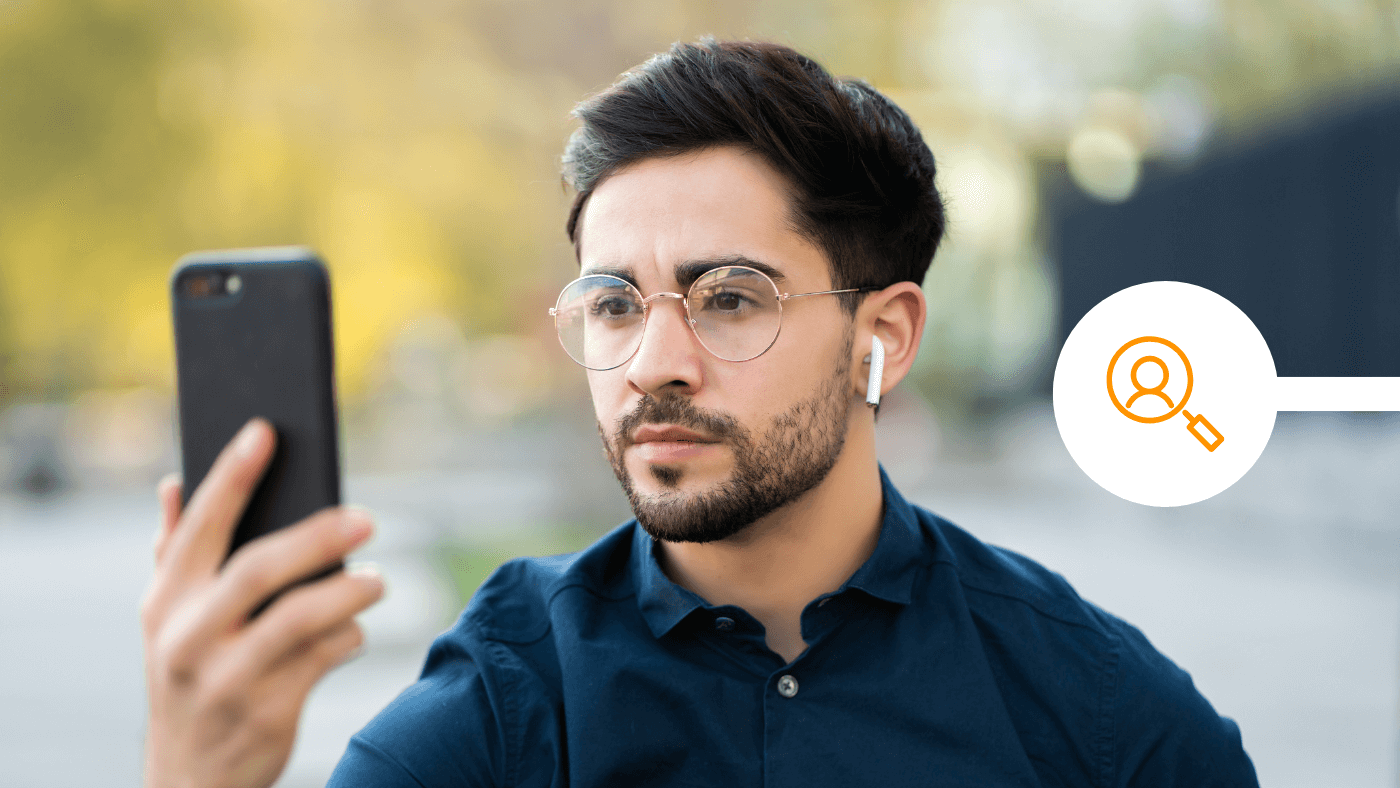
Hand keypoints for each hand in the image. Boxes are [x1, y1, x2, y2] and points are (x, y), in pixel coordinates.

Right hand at [140, 418, 384, 787]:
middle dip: (317, 537)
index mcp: (165, 603)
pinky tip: (354, 629)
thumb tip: (172, 484)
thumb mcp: (168, 621)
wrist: (190, 780)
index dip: (231, 476)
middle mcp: (189, 638)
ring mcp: (228, 679)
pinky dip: (348, 637)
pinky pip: (324, 658)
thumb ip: (174, 553)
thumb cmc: (192, 675)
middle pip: (259, 571)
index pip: (198, 528)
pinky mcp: (269, 713)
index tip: (264, 431)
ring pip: (301, 620)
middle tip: (366, 518)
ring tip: (375, 580)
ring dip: (348, 593)